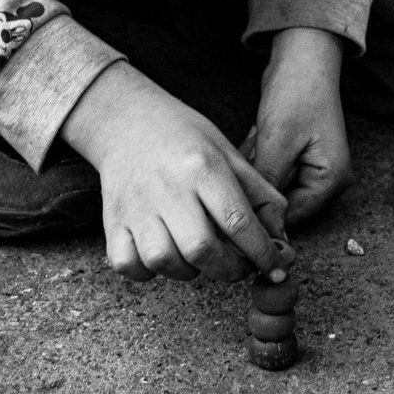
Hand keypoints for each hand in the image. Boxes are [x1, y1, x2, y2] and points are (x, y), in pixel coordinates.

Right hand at [61, 61, 288, 282]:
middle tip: (238, 267)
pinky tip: (164, 256)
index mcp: (203, 167)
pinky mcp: (112, 220)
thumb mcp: (230, 155)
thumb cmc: (186, 140)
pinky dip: (147, 272)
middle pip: (200, 249)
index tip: (275, 269)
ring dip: (188, 272)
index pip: (238, 221)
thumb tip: (281, 242)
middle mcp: (168, 187)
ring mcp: (135, 206)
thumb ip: (260, 197)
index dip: (262, 253)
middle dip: (229, 270)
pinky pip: (126, 265)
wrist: (127, 120)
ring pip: (163, 262)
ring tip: (199, 258)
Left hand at [242, 27, 352, 226]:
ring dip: (257, 168)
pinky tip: (258, 135)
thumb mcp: (277, 142)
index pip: (292, 216)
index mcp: (332, 180)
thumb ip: (268, 185)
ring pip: (273, 186)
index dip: (261, 213)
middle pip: (282, 203)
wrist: (302, 56)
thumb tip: (256, 222)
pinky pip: (272, 170)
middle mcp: (327, 178)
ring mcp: (314, 167)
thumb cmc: (297, 94)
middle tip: (250, 154)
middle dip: (258, 184)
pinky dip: (259, 157)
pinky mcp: (299, 156)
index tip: (235, 200)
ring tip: (256, 140)